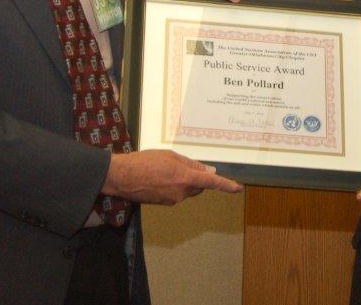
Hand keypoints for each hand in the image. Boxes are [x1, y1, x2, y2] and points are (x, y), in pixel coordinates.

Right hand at [102, 149, 242, 204]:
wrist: (122, 177)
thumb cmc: (145, 161)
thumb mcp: (170, 156)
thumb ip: (191, 164)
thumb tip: (209, 172)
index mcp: (185, 177)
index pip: (211, 183)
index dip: (226, 186)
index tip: (238, 189)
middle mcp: (182, 192)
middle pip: (198, 186)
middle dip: (196, 177)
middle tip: (180, 164)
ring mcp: (173, 200)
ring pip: (187, 190)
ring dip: (182, 181)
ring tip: (163, 169)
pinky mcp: (165, 204)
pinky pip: (176, 194)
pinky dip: (173, 186)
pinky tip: (158, 177)